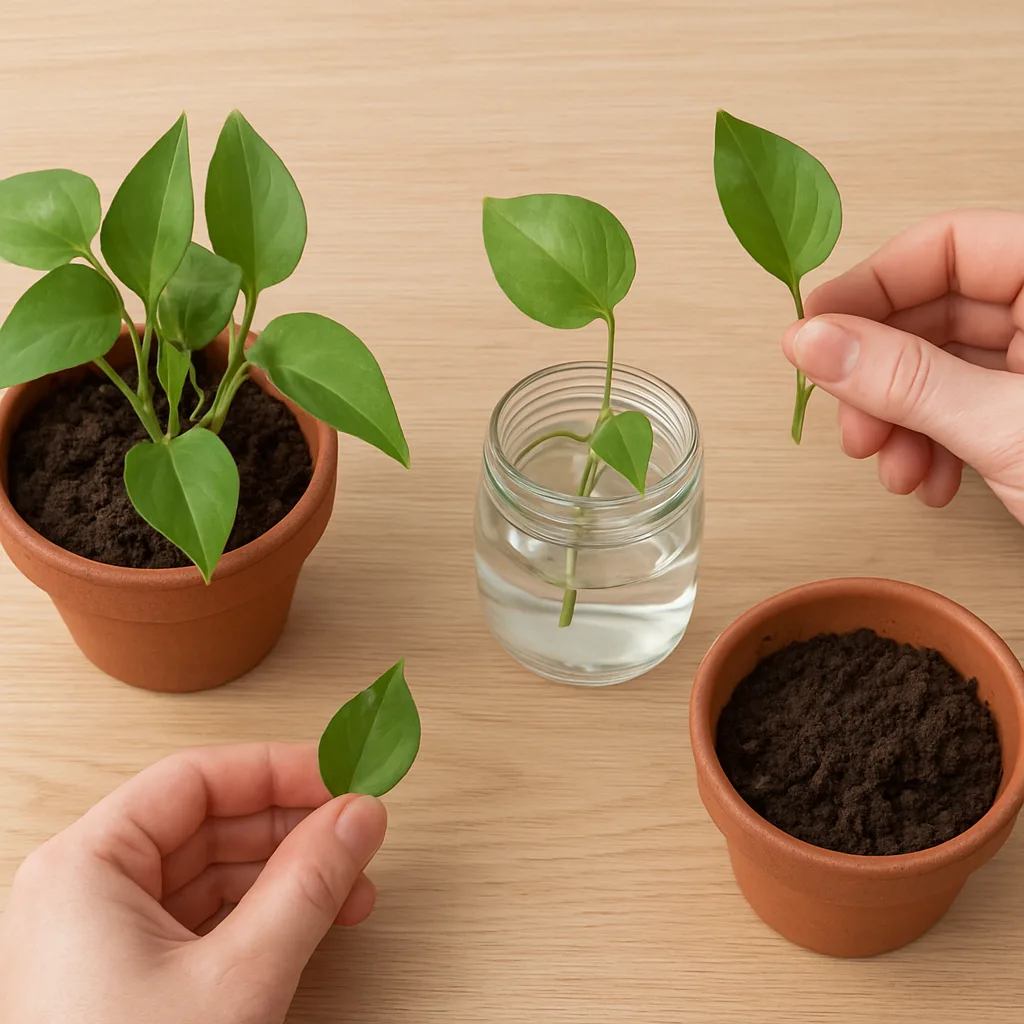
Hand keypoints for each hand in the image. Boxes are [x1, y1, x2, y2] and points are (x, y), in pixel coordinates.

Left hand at [0, 743, 387, 1023]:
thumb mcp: (239, 978)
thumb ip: (308, 882)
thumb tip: (359, 815)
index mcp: (85, 867)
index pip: (196, 779)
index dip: (278, 770)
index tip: (343, 776)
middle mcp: (84, 891)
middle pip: (207, 822)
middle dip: (291, 828)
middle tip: (357, 832)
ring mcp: (101, 937)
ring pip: (210, 872)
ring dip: (286, 874)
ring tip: (350, 888)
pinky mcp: (124, 977)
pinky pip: (202, 919)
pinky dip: (261, 915)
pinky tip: (310, 923)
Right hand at [781, 209, 1023, 520]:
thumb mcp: (1005, 426)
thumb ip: (906, 381)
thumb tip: (812, 342)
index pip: (947, 246)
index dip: (871, 286)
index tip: (814, 332)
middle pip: (935, 314)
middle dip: (881, 379)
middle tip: (852, 422)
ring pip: (942, 369)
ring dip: (901, 424)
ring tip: (896, 470)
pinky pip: (966, 407)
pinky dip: (937, 447)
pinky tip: (934, 483)